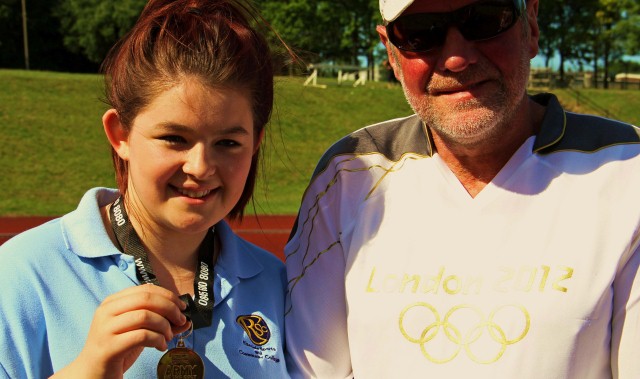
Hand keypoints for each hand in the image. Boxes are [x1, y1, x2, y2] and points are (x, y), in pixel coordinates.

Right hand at [52, 284, 189, 377]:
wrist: (92, 373)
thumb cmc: (118, 350)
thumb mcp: (140, 331)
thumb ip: (160, 322)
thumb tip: (186, 319)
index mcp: (112, 302)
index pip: (145, 289)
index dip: (167, 296)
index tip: (181, 307)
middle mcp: (106, 311)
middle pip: (146, 299)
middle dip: (170, 308)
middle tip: (180, 320)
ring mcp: (105, 328)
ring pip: (145, 315)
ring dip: (164, 326)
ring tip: (168, 337)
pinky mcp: (108, 347)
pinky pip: (141, 336)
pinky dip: (157, 339)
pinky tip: (160, 346)